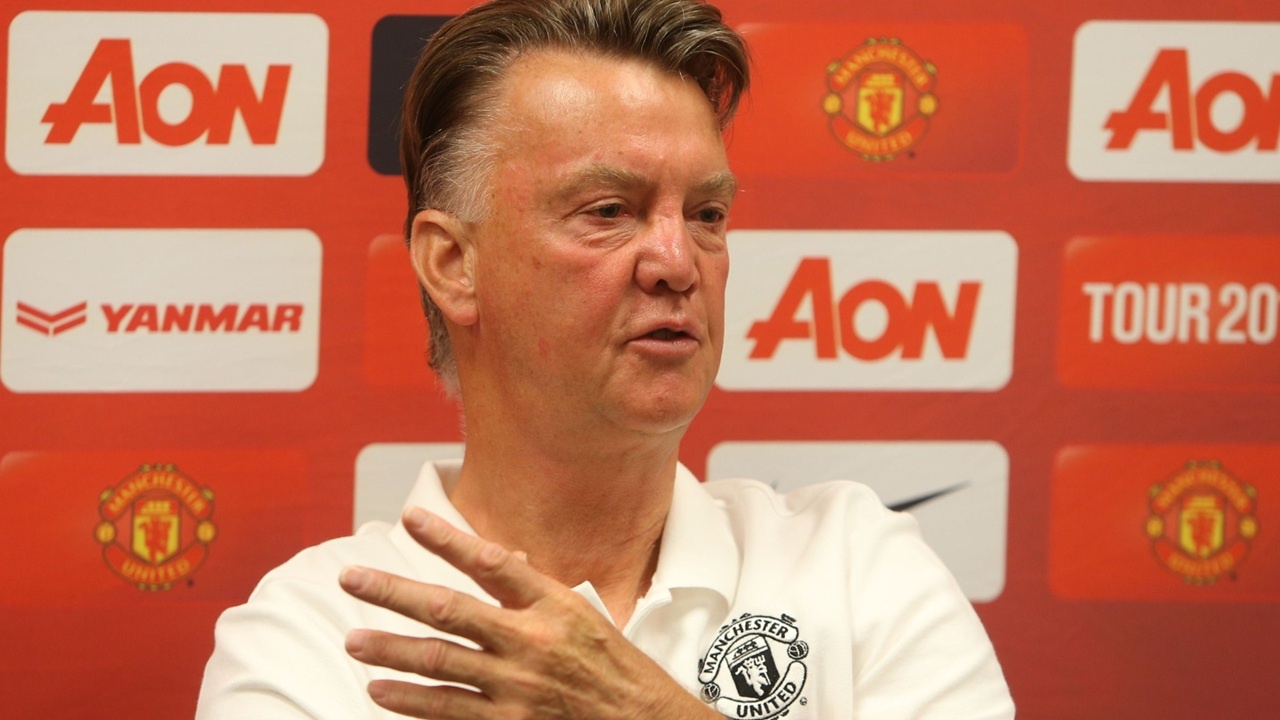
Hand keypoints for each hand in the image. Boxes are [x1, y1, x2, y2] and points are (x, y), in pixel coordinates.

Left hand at [339, 507, 719, 718]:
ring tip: (354, 641)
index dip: (448, 538)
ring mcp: (517, 687)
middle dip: (394, 592)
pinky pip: (448, 711)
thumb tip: (498, 555)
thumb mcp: (581, 615)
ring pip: (439, 662)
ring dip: (390, 650)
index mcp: (553, 606)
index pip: (491, 562)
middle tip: (352, 579)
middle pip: (449, 609)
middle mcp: (532, 642)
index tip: (411, 517)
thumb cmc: (613, 667)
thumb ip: (533, 588)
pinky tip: (381, 692)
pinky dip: (410, 702)